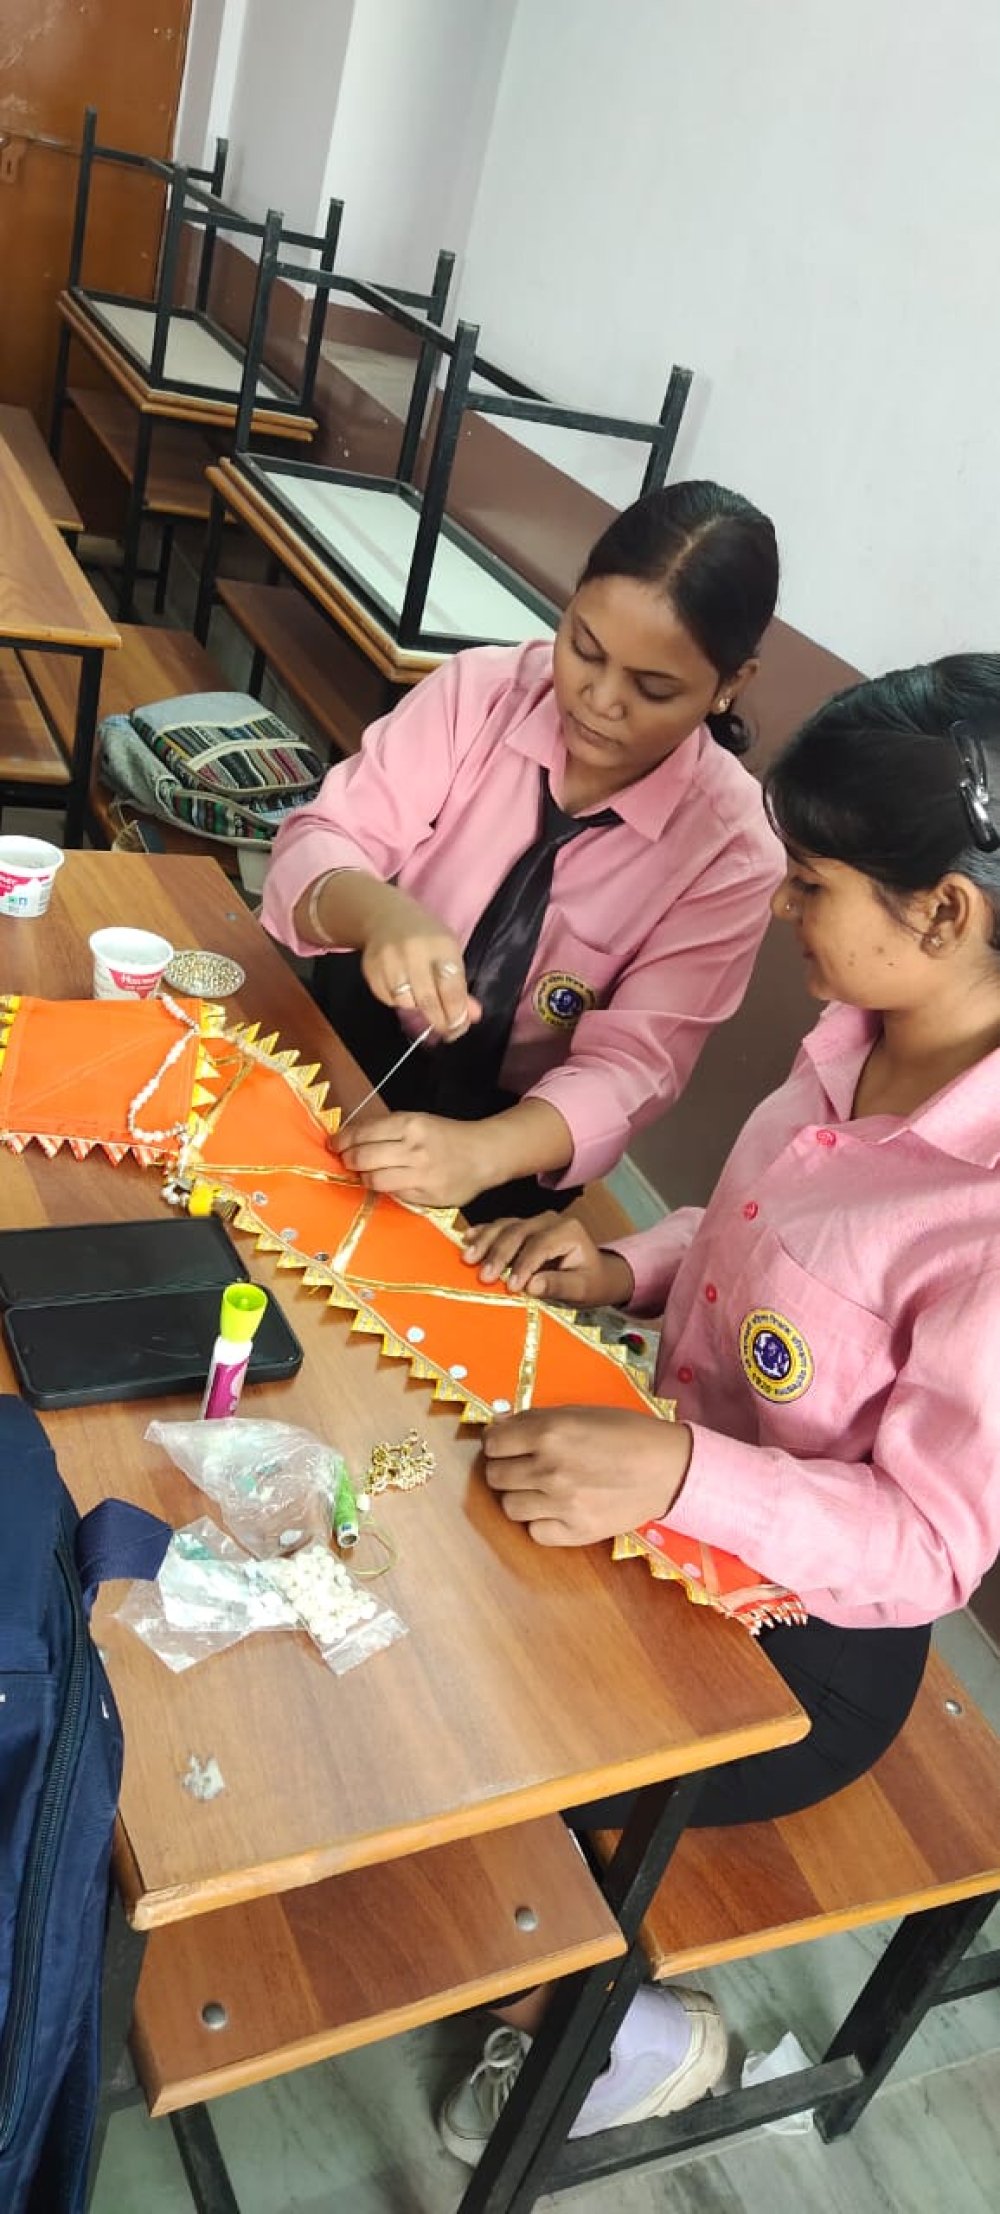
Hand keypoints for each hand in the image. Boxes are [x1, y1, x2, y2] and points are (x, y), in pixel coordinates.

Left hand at [333, 1111, 491, 1207]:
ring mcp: (421, 1175)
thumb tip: (349, 1139)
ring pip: (374, 1180)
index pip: (363, 1133)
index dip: (342, 1141)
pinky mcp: (426, 1197)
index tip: (335, 1144)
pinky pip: (394, 1195)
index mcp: (410, 1124)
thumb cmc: (446, 1136)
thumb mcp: (418, 1122)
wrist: (484, 1154)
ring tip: (366, 1173)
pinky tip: (391, 1182)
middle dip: (348, 1160)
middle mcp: (414, 1149)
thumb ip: (386, 1130)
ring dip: (364, 1178)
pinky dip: (387, 1189)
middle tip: (347, 1160)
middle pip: (363, 1158)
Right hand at [361, 889, 481, 1038]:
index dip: (456, 1014)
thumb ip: (460, 986)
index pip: (451, 989)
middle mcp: (414, 951)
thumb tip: (472, 1016)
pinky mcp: (371, 969)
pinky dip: (397, 1000)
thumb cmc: (425, 937)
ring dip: (417, 1007)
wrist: (385, 916)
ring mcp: (389, 960)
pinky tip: (402, 987)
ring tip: (421, 995)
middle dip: (439, 1020)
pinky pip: (387, 999)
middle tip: (445, 1030)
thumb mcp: (449, 953)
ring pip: (406, 1002)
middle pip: (428, 1000)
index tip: (459, 1026)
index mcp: (440, 946)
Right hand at [462, 1212, 634, 1305]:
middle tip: (484, 1276)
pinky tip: (467, 1239)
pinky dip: (482, 1233)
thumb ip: (558, 1285)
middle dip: (499, 1254)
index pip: (540, 1246)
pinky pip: (499, 1226)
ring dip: (485, 1242)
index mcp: (568, 1231)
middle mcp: (549, 1220)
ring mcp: (533, 1221)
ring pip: (504, 1227)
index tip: (511, 1287)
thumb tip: (531, 1286)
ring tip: (468, 1259)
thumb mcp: (581, 1289)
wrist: (594, 1273)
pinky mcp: (521, 1226)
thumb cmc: (589, 1282)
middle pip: (518, 1233)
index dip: (524, 1266)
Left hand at [483, 1407, 691, 1545]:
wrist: (669, 1468)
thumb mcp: (580, 1412)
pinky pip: (535, 1532)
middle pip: (495, 1476)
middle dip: (506, 1468)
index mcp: (549, 1432)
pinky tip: (557, 1510)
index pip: (492, 1443)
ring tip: (542, 1489)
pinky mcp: (576, 1532)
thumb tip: (498, 1426)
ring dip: (521, 1496)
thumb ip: (536, 1420)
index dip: (498, 1442)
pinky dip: (542, 1522)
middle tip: (525, 1466)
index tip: (508, 1445)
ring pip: (510, 1507)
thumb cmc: (626, 1433)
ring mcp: (561, 1503)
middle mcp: (549, 1468)